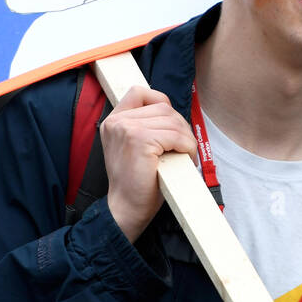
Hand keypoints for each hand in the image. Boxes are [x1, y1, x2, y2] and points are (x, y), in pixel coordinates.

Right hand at [99, 85, 197, 242]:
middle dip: (180, 127)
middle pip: (163, 107)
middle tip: (184, 148)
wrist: (126, 209)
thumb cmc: (136, 183)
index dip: (161, 103)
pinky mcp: (139, 139)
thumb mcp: (133, 148)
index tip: (171, 124)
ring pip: (173, 121)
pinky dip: (187, 147)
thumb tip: (172, 115)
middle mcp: (116, 121)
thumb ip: (144, 127)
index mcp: (113, 121)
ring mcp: (126, 128)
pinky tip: (184, 159)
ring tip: (185, 155)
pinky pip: (176, 135)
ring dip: (186, 139)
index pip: (140, 93)